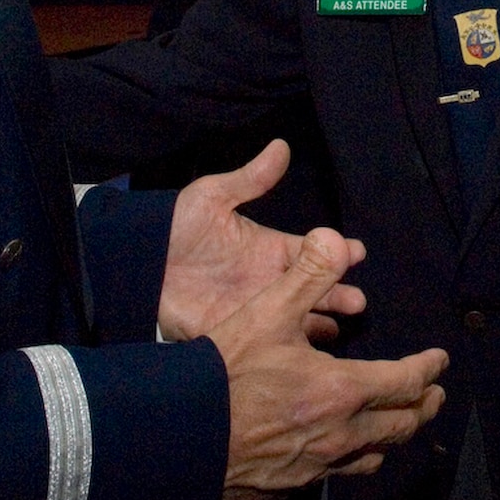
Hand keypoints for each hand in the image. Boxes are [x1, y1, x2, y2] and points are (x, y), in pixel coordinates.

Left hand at [159, 139, 366, 341]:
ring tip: (342, 327)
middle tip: (359, 300)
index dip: (337, 251)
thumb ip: (251, 178)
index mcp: (270, 249)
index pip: (313, 251)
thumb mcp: (213, 197)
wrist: (140, 264)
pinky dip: (291, 349)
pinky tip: (309, 353)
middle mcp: (270, 281)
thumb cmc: (177, 227)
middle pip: (315, 289)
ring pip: (299, 318)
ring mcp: (255, 309)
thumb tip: (280, 145)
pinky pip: (270, 344)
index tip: (358, 252)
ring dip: (321, 323)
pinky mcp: (236, 333)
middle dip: (339, 293)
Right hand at [211, 228, 449, 499]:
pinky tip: (343, 450)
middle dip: (423, 407)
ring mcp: (316, 465)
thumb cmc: (225, 373)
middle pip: (401, 425)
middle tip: (434, 395)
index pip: (406, 381)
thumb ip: (308, 273)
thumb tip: (336, 240)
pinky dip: (353, 458)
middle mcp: (339, 434)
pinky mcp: (291, 485)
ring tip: (398, 424)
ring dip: (393, 437)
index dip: (428, 368)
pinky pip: (338, 474)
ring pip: (373, 455)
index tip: (440, 361)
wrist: (179, 434)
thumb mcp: (267, 310)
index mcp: (342, 390)